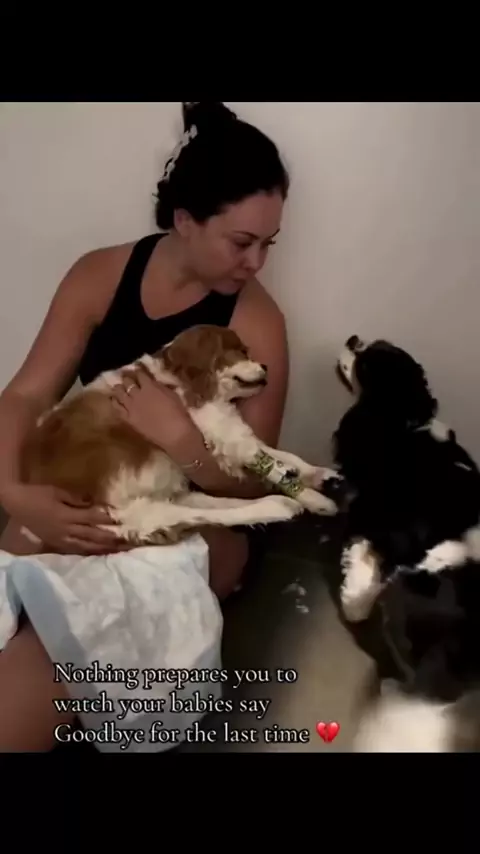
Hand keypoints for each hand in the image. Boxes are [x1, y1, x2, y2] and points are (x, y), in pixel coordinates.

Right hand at [3, 483, 125, 554]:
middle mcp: (65, 530)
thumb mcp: (57, 491)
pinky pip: (74, 550)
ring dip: (101, 548)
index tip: (120, 520)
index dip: (106, 519)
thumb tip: (93, 503)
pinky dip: (87, 552)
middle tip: (125, 541)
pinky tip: (97, 553)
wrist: (16, 504)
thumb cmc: (37, 494)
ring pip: (84, 546)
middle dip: (109, 538)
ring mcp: (60, 539)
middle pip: (91, 536)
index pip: (91, 518)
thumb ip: (76, 499)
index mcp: (66, 515)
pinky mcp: (55, 543)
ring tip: (116, 550)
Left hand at [110, 365, 192, 449]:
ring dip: (118, 388)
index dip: (138, 370)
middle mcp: (137, 394)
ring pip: (119, 393)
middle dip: (126, 378)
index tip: (137, 368)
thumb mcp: (172, 394)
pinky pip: (117, 408)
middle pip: (128, 382)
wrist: (174, 433)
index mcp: (150, 386)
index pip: (140, 374)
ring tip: (118, 387)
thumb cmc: (178, 413)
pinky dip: (115, 402)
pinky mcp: (128, 418)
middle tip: (125, 377)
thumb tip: (154, 382)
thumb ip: (160, 387)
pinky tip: (114, 400)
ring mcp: (131, 406)